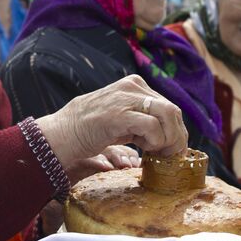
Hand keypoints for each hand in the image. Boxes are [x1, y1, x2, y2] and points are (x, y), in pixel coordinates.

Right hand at [36, 76, 188, 180]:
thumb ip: (143, 120)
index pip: (169, 106)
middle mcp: (133, 87)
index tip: (170, 149)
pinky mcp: (120, 114)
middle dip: (176, 137)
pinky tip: (144, 149)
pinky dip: (155, 142)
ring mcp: (126, 98)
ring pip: (168, 115)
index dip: (176, 130)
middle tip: (169, 155)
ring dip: (168, 139)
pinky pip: (152, 126)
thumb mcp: (122, 119)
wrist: (63, 134)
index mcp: (134, 85)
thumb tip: (172, 135)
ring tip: (155, 152)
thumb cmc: (92, 130)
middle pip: (173, 110)